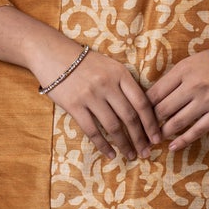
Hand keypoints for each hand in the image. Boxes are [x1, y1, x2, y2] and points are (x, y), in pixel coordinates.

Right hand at [37, 45, 163, 161]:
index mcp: (120, 74)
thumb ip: (124, 85)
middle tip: (146, 152)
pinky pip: (92, 130)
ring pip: (113, 126)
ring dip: (124, 144)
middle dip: (140, 138)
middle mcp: (107, 85)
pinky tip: (110, 154)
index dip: (151, 123)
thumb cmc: (84, 62)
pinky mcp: (74, 105)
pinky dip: (103, 145)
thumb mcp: (109, 66)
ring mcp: (90, 95)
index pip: (141, 102)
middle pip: (130, 117)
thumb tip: (142, 111)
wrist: (51, 53)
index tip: (157, 137)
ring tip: (131, 155)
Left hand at [145, 41, 208, 152]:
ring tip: (155, 139)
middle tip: (143, 131)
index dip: (143, 107)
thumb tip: (151, 100)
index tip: (137, 115)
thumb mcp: (189, 63)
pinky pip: (197, 130)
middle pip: (163, 109)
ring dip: (163, 133)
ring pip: (177, 122)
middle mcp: (193, 85)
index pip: (155, 93)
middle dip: (150, 122)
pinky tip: (173, 147)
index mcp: (182, 71)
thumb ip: (172, 79)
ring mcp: (206, 100)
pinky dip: (183, 141)